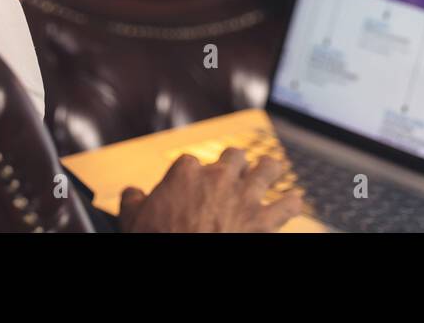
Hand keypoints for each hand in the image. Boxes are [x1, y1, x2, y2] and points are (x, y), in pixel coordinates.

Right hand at [116, 148, 304, 232]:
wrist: (182, 268)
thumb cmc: (157, 241)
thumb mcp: (133, 220)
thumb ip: (132, 200)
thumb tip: (131, 192)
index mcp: (187, 171)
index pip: (192, 161)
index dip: (192, 174)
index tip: (190, 187)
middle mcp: (219, 177)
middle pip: (235, 155)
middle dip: (235, 163)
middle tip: (233, 174)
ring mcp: (244, 197)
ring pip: (268, 168)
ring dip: (270, 171)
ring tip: (270, 171)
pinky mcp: (264, 221)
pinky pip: (288, 205)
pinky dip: (292, 203)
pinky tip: (293, 202)